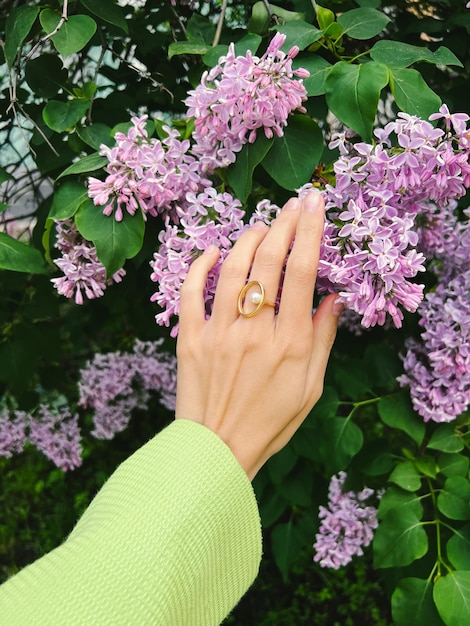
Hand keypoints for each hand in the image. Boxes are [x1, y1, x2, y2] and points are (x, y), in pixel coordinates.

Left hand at [175, 192, 341, 479]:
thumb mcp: (310, 387)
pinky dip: (200, 266)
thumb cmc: (271, 422)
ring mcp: (219, 333)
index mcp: (290, 343)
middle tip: (292, 204)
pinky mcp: (190, 339)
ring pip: (231, 268)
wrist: (218, 451)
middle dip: (283, 223)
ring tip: (261, 227)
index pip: (303, 272)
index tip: (315, 203)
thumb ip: (322, 340)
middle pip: (269, 261)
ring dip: (247, 239)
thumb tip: (334, 299)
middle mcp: (255, 331)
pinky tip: (212, 251)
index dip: (310, 231)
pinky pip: (191, 292)